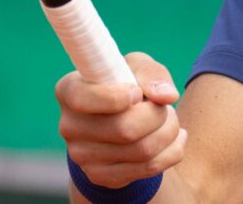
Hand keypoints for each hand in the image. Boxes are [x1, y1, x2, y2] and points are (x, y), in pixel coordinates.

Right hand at [57, 52, 186, 188]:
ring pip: (142, 150)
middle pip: (125, 129)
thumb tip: (166, 96)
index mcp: (69, 90)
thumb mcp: (138, 67)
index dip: (118, 97)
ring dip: (169, 132)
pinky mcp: (100, 176)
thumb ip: (152, 74)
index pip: (84, 99)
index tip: (138, 93)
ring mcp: (82, 156)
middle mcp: (69, 126)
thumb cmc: (128, 84)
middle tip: (164, 107)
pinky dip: (171, 152)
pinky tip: (173, 139)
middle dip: (158, 115)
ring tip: (170, 120)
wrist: (121, 120)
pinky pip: (149, 168)